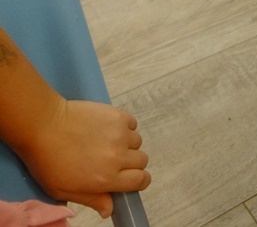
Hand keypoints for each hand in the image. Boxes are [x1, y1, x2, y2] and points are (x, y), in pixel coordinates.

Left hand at [18, 98, 150, 218]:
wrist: (43, 126)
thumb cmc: (48, 161)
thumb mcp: (64, 190)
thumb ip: (91, 200)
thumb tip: (110, 211)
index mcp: (107, 178)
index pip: (141, 180)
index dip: (138, 180)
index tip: (129, 178)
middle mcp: (118, 157)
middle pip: (142, 160)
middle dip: (131, 162)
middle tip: (113, 159)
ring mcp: (120, 135)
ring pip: (137, 142)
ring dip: (127, 143)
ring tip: (107, 142)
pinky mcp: (118, 116)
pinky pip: (132, 124)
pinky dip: (125, 127)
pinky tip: (108, 128)